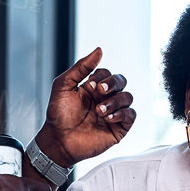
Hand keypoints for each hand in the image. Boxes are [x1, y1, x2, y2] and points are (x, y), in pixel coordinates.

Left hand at [42, 47, 136, 164]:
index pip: (107, 73)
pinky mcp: (119, 128)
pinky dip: (122, 113)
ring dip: (115, 101)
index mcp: (93, 88)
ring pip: (128, 97)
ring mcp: (113, 113)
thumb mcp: (63, 85)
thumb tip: (99, 50)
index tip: (89, 85)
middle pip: (121, 81)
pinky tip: (108, 117)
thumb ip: (81, 67)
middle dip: (113, 83)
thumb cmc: (58, 115)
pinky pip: (131, 115)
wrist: (58, 140)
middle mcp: (105, 98)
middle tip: (100, 91)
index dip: (101, 76)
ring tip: (99, 111)